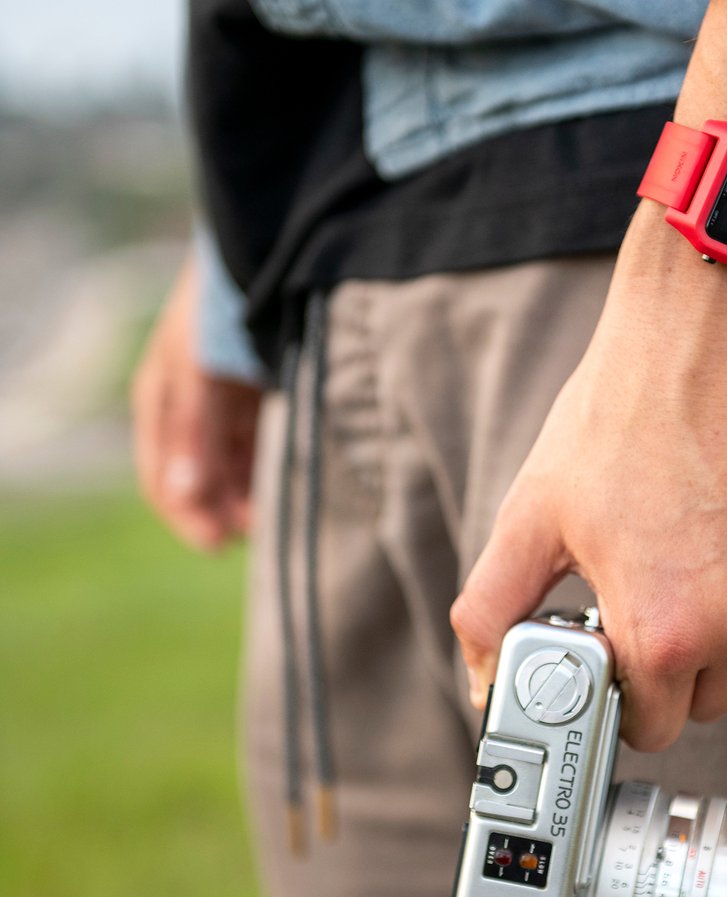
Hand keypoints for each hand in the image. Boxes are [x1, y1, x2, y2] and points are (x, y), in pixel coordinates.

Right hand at [132, 254, 263, 550]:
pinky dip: (273, 472)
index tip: (220, 544)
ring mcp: (228, 405)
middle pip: (202, 482)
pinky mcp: (264, 399)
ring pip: (235, 471)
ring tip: (280, 519)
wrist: (275, 252)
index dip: (188, 516)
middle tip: (261, 535)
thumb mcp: (203, 370)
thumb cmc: (226, 305)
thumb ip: (195, 432)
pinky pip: (263, 450)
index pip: (164, 479)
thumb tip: (183, 496)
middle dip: (225, 512)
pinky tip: (293, 490)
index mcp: (163, 400)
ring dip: (251, 497)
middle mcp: (191, 408)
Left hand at [451, 206, 726, 751]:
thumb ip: (491, 614)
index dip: (629, 700)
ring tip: (701, 559)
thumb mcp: (532, 515)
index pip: (654, 728)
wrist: (715, 332)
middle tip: (655, 595)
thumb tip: (483, 687)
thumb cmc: (619, 419)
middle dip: (678, 667)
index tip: (622, 660)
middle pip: (712, 702)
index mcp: (666, 635)